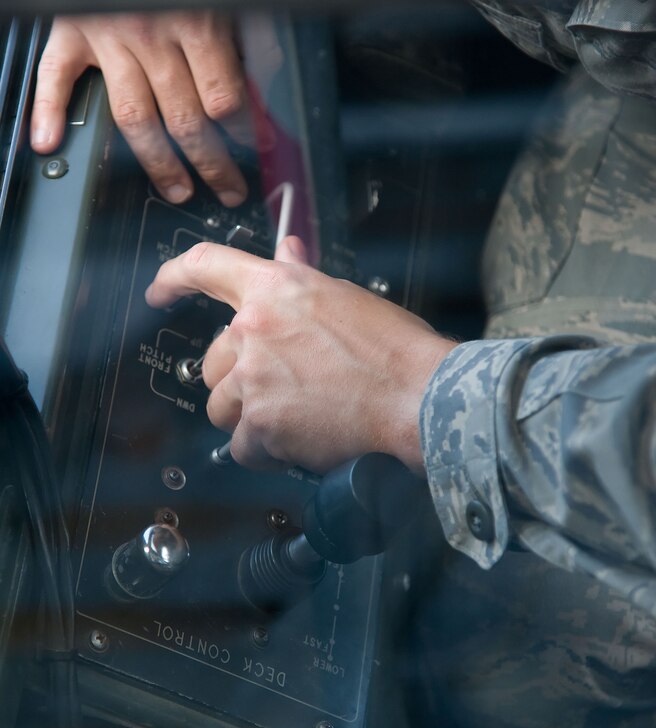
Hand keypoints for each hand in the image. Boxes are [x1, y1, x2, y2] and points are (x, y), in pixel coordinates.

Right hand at [31, 11, 248, 205]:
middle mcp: (151, 37)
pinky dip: (47, 110)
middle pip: (184, 120)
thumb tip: (264, 88)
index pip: (221, 99)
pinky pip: (56, 76)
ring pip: (134, 119)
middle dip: (212, 165)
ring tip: (178, 189)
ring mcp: (108, 40)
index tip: (253, 156)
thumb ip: (248, 44)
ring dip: (158, 164)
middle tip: (228, 189)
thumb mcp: (227, 5)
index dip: (241, 134)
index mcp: (195, 25)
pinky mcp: (73, 34)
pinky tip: (48, 142)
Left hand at [145, 237, 456, 473]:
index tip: (159, 291)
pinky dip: (265, 451)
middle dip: (237, 380)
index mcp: (276, 289)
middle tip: (278, 390)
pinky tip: (297, 444)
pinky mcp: (261, 424)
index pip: (207, 266)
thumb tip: (287, 250)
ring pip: (222, 407)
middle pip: (211, 361)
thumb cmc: (393, 348)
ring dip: (250, 418)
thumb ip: (301, 278)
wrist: (417, 396)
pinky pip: (241, 446)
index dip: (174, 276)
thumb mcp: (344, 298)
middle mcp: (255, 329)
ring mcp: (254, 378)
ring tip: (294, 419)